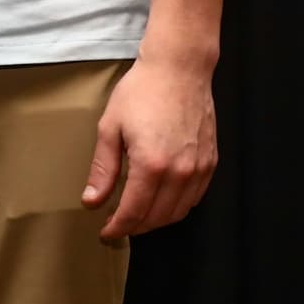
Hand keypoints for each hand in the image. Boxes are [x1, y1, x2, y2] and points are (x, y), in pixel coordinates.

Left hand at [83, 54, 218, 239]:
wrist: (179, 69)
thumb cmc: (142, 92)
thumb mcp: (110, 128)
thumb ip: (102, 169)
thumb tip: (92, 200)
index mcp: (151, 165)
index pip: (134, 212)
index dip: (118, 227)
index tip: (106, 233)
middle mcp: (180, 172)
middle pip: (157, 217)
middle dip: (135, 227)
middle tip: (117, 226)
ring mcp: (199, 168)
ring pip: (178, 212)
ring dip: (156, 221)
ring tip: (137, 217)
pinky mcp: (211, 162)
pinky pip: (195, 198)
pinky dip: (177, 207)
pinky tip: (161, 201)